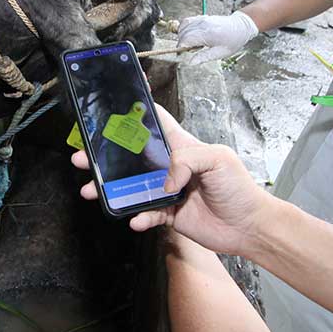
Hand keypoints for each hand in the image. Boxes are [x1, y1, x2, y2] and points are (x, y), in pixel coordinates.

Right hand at [70, 105, 277, 254]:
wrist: (248, 226)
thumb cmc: (240, 188)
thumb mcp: (218, 159)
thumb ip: (186, 160)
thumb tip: (164, 181)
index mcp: (182, 146)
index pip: (155, 122)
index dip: (136, 111)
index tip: (112, 105)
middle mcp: (170, 167)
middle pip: (131, 156)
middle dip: (106, 155)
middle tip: (83, 156)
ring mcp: (167, 191)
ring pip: (130, 187)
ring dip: (109, 188)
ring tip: (91, 190)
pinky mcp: (168, 215)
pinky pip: (146, 214)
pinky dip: (138, 217)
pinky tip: (136, 220)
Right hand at [177, 11, 258, 61]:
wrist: (241, 27)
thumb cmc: (233, 41)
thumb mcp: (220, 53)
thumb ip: (204, 57)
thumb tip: (190, 63)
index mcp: (207, 34)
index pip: (185, 39)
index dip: (180, 47)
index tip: (182, 54)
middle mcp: (203, 24)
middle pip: (182, 33)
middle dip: (182, 42)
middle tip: (191, 50)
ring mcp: (202, 19)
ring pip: (183, 26)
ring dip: (183, 35)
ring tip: (193, 43)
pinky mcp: (202, 17)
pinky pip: (188, 21)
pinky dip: (185, 28)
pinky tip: (193, 35)